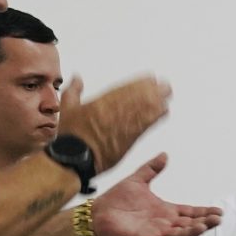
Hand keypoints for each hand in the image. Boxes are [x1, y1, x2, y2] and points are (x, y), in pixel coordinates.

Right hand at [56, 74, 171, 172]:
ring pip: (147, 108)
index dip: (141, 83)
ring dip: (159, 100)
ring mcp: (125, 124)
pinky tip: (165, 111)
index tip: (150, 78)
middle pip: (141, 96)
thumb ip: (74, 90)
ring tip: (167, 94)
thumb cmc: (72, 135)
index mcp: (103, 101)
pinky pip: (147, 124)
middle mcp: (117, 110)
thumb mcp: (68, 107)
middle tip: (164, 84)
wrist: (76, 157)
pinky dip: (157, 116)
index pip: (127, 88)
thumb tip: (77, 78)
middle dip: (154, 89)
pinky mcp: (131, 138)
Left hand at [87, 155, 219, 235]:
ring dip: (191, 232)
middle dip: (204, 223)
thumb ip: (152, 169)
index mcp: (166, 211)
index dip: (204, 212)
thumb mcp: (138, 180)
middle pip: (189, 225)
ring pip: (178, 235)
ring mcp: (154, 233)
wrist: (97, 213)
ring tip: (202, 227)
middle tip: (217, 219)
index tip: (219, 211)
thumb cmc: (116, 199)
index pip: (190, 212)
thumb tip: (164, 155)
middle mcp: (164, 224)